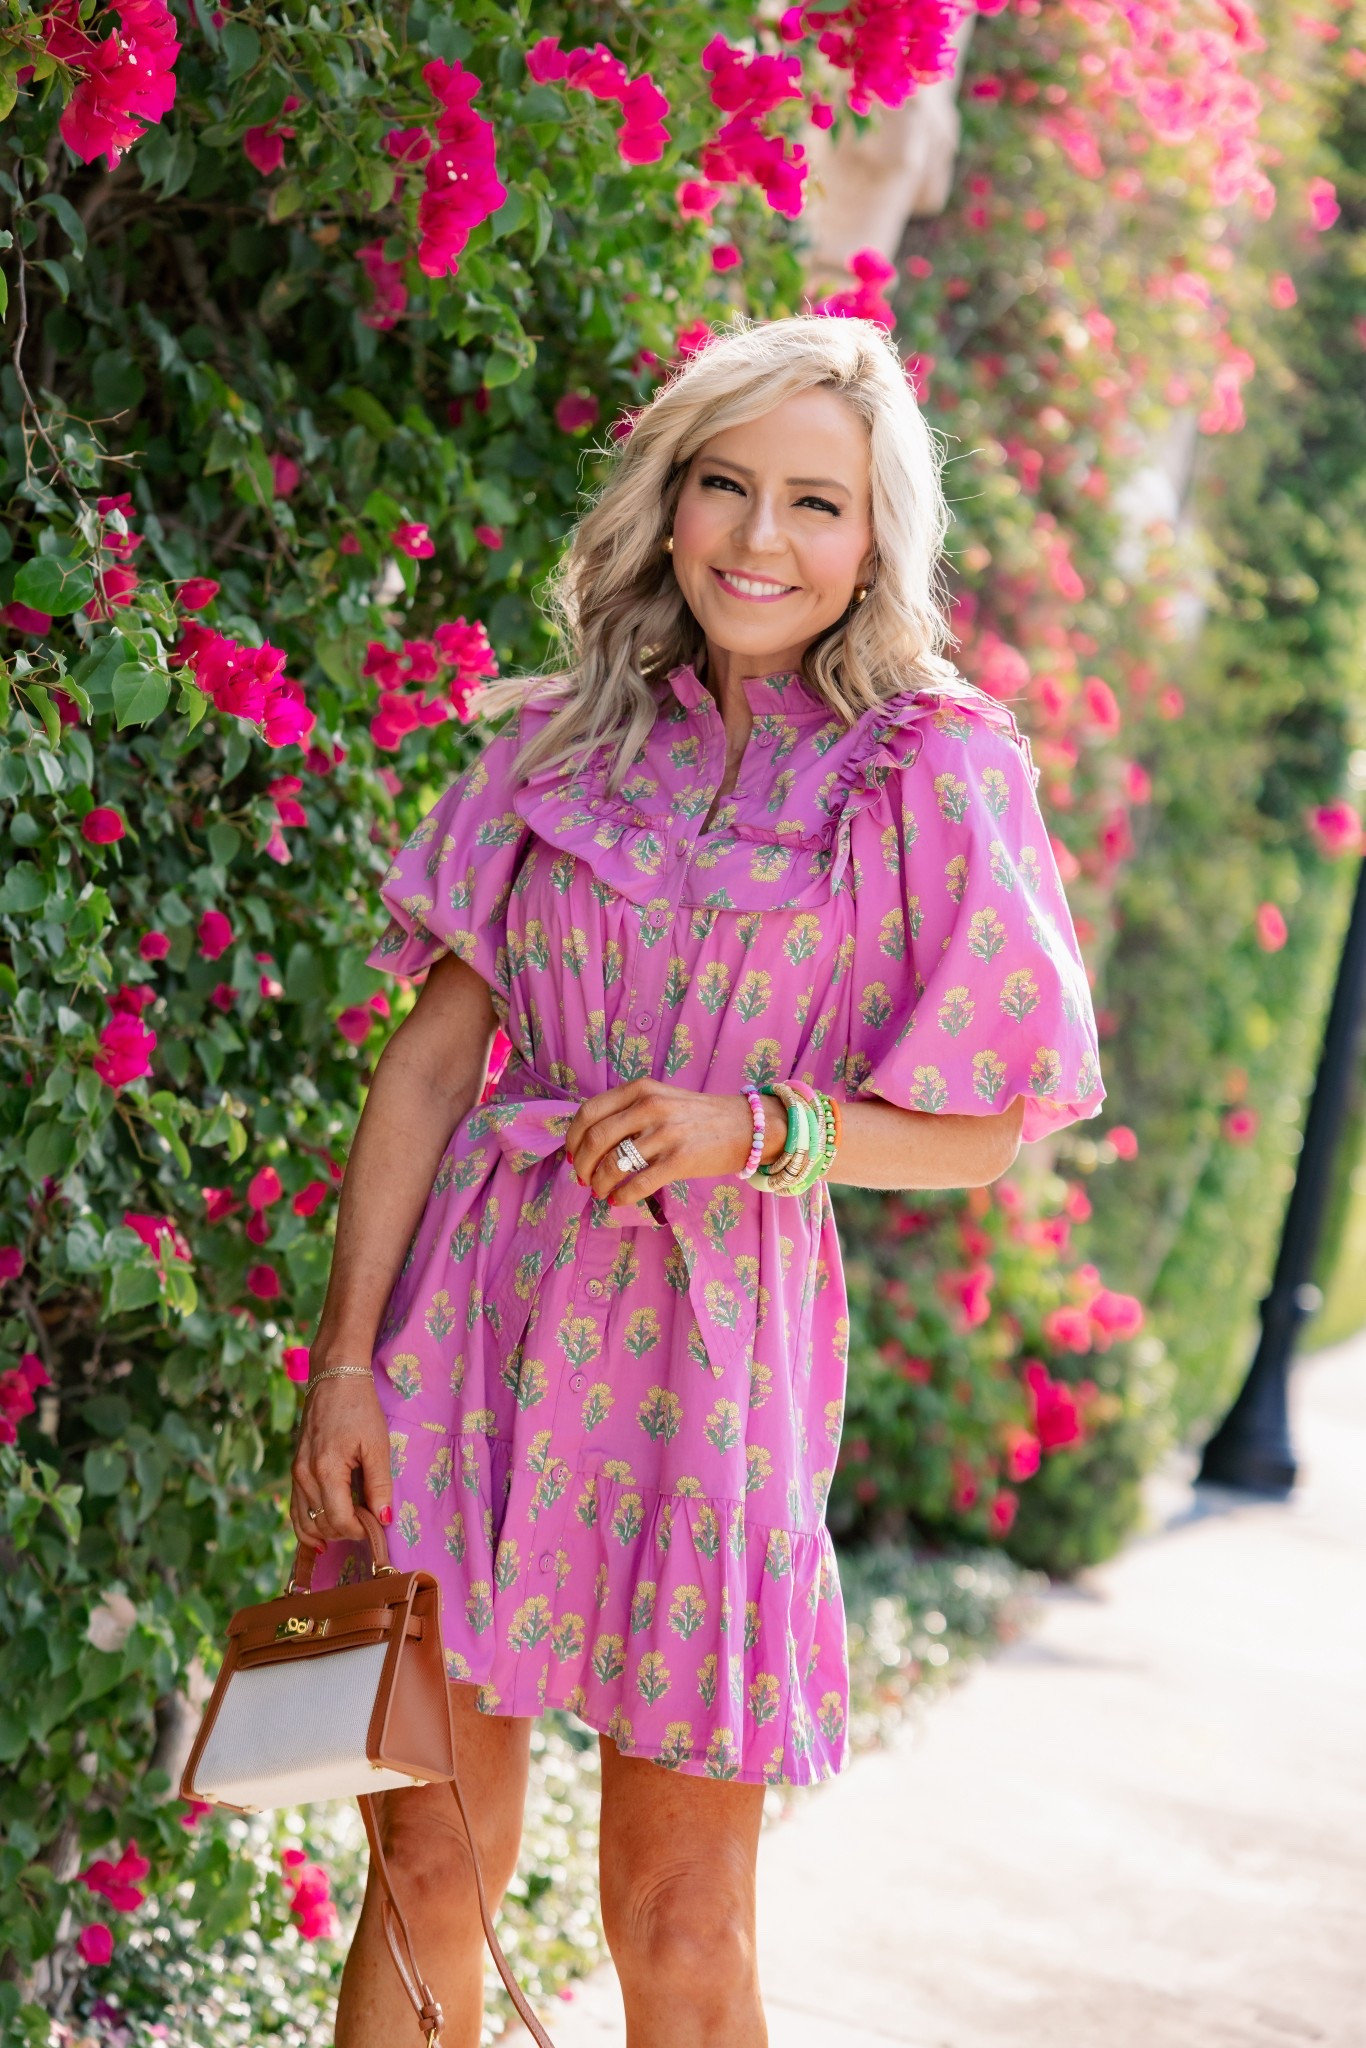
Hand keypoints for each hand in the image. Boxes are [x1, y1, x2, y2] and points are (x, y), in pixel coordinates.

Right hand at [289, 1375, 392, 1552]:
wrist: (335, 1378)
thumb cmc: (360, 1408)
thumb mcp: (377, 1444)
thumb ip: (379, 1484)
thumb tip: (384, 1519)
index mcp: (326, 1470)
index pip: (339, 1519)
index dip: (360, 1530)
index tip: (378, 1525)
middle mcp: (304, 1475)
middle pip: (322, 1523)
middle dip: (346, 1531)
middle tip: (369, 1522)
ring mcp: (295, 1473)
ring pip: (304, 1521)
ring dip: (328, 1532)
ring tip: (350, 1529)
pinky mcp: (294, 1469)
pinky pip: (296, 1508)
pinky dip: (308, 1525)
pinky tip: (321, 1537)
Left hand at [563, 1080, 781, 1208]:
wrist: (747, 1125)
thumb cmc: (698, 1115)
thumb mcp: (661, 1098)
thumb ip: (628, 1111)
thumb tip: (589, 1141)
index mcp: (641, 1089)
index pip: (589, 1112)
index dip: (573, 1137)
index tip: (571, 1154)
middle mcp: (650, 1107)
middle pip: (596, 1139)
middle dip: (581, 1165)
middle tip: (581, 1179)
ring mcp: (666, 1133)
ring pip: (614, 1164)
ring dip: (599, 1183)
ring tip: (600, 1191)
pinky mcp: (680, 1160)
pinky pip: (639, 1184)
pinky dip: (622, 1197)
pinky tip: (618, 1201)